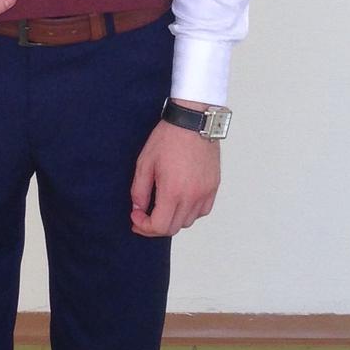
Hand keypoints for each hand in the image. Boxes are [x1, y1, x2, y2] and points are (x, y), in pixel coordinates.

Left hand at [129, 114, 219, 236]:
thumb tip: (138, 209)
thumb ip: (139, 190)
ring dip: (173, 219)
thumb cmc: (169, 138)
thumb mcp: (145, 163)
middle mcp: (192, 196)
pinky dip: (190, 212)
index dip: (144, 227)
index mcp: (173, 191)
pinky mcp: (213, 186)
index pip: (159, 226)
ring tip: (162, 206)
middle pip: (173, 228)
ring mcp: (205, 192)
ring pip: (188, 221)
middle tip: (144, 217)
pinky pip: (202, 211)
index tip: (136, 218)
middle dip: (155, 226)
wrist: (193, 121)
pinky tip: (180, 201)